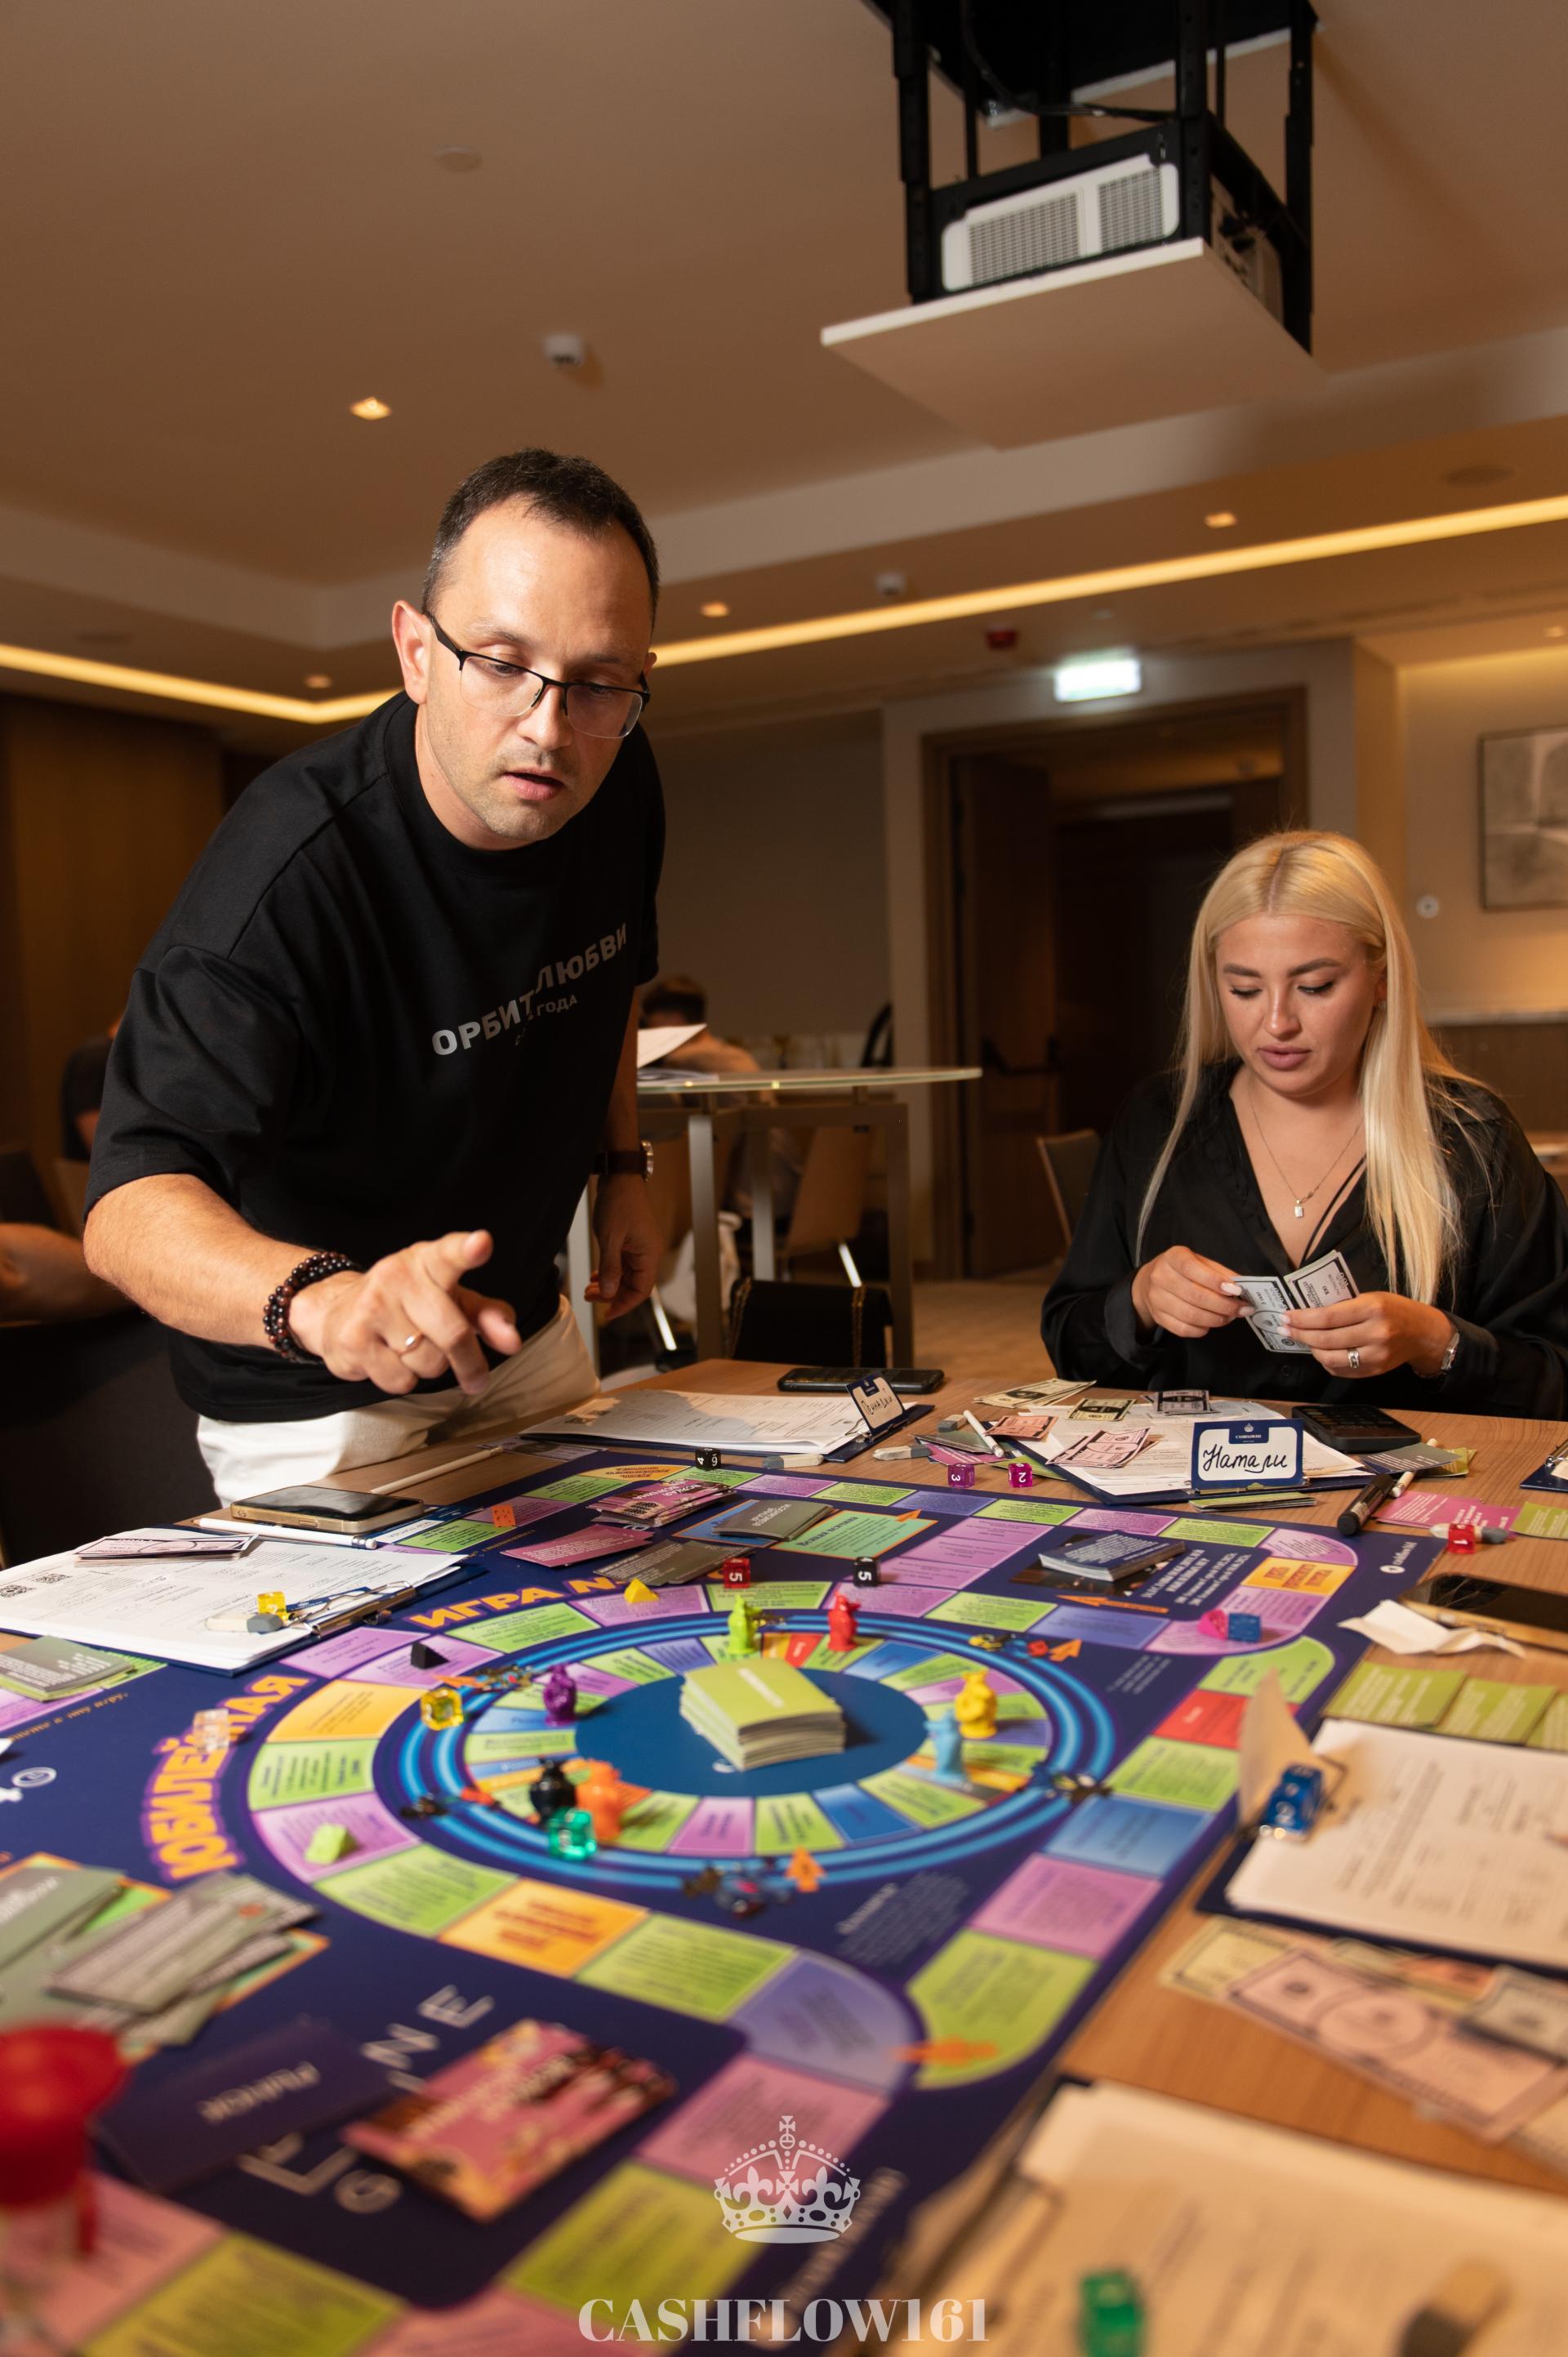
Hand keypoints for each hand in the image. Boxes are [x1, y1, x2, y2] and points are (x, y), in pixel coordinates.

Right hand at [288, 1228, 519, 1395]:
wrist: (336, 1314)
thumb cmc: (408, 1306)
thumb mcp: (452, 1301)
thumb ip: (487, 1316)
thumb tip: (512, 1341)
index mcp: (428, 1260)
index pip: (449, 1254)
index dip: (466, 1250)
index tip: (481, 1244)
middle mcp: (398, 1275)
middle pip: (453, 1333)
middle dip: (469, 1363)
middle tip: (476, 1379)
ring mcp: (372, 1306)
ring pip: (428, 1362)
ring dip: (430, 1368)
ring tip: (412, 1350)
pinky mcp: (353, 1339)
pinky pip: (400, 1379)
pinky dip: (403, 1379)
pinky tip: (389, 1359)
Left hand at [585, 1176, 661, 1319]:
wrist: (619, 1177)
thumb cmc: (618, 1204)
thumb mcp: (610, 1239)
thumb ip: (610, 1268)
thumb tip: (610, 1294)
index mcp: (649, 1255)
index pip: (641, 1290)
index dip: (624, 1305)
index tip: (607, 1314)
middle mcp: (648, 1253)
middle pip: (633, 1285)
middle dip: (612, 1295)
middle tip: (589, 1297)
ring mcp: (639, 1247)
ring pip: (626, 1275)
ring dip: (609, 1284)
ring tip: (589, 1289)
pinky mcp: (631, 1241)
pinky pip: (622, 1264)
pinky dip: (609, 1272)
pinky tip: (596, 1275)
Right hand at [1130, 1246, 1243, 1339]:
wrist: (1150, 1281)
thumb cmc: (1182, 1270)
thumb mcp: (1200, 1262)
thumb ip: (1219, 1272)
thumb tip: (1240, 1287)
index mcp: (1173, 1258)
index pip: (1192, 1269)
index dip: (1215, 1281)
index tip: (1236, 1291)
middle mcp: (1160, 1277)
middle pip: (1195, 1295)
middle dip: (1224, 1305)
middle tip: (1242, 1309)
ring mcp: (1157, 1299)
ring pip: (1191, 1315)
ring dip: (1216, 1319)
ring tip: (1230, 1317)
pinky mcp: (1158, 1317)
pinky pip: (1183, 1329)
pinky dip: (1202, 1329)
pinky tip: (1211, 1324)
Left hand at [1285, 1292, 1453, 1379]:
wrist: (1424, 1333)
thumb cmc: (1395, 1310)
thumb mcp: (1372, 1298)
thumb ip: (1344, 1306)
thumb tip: (1308, 1312)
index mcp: (1373, 1309)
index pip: (1328, 1317)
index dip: (1303, 1319)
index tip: (1287, 1316)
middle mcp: (1375, 1333)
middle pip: (1326, 1339)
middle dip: (1301, 1334)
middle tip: (1286, 1328)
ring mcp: (1376, 1355)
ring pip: (1330, 1358)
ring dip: (1311, 1349)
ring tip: (1304, 1339)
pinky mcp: (1375, 1370)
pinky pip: (1341, 1370)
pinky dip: (1326, 1361)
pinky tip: (1321, 1351)